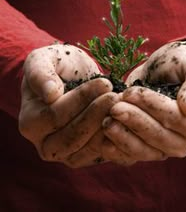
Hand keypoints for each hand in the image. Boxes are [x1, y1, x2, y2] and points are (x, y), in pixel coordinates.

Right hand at [19, 43, 118, 166]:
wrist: (73, 77)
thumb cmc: (57, 66)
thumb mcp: (44, 59)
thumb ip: (40, 73)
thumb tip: (50, 94)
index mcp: (30, 122)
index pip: (55, 116)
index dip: (81, 99)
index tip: (104, 83)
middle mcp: (45, 145)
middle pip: (71, 138)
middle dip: (96, 115)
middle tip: (115, 96)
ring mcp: (66, 154)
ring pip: (87, 150)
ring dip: (107, 128)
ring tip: (122, 105)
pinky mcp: (87, 157)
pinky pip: (102, 155)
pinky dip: (115, 140)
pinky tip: (126, 119)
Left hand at [101, 40, 185, 164]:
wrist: (173, 70)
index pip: (174, 118)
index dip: (151, 106)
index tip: (131, 92)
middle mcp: (184, 141)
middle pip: (157, 136)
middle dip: (134, 121)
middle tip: (114, 106)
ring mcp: (164, 148)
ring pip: (143, 151)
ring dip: (123, 137)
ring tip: (105, 121)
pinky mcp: (146, 149)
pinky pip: (131, 155)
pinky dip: (116, 150)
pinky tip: (101, 139)